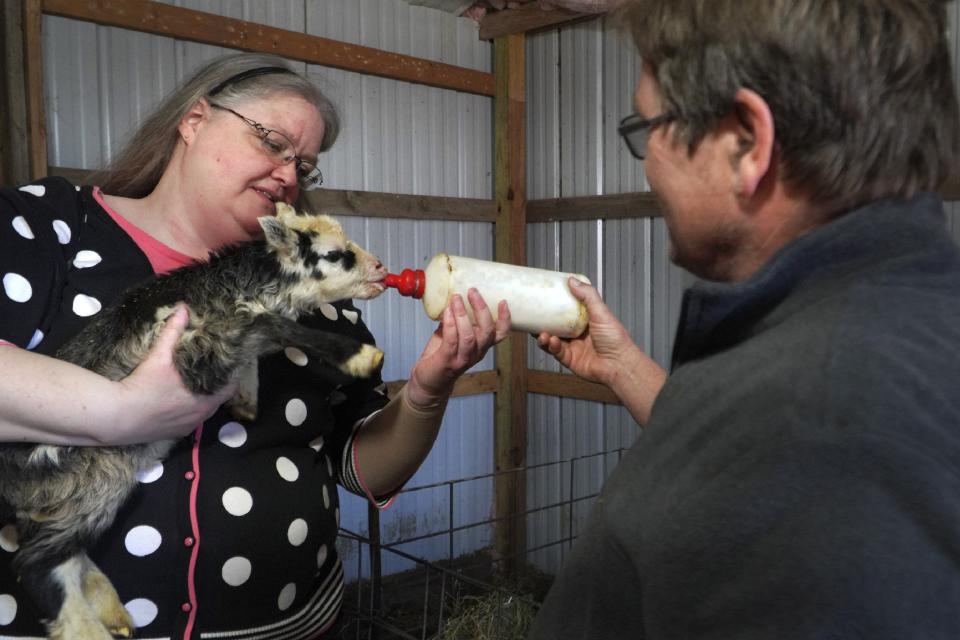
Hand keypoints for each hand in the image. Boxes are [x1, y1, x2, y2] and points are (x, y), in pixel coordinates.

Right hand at [111, 304, 235, 443]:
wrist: (116, 417)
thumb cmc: (143, 386)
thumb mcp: (159, 356)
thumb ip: (173, 332)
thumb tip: (183, 308)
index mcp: (206, 400)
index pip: (230, 387)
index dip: (230, 375)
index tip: (227, 364)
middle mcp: (201, 417)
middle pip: (218, 398)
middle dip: (216, 385)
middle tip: (211, 369)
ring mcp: (188, 427)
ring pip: (204, 411)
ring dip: (202, 398)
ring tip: (197, 383)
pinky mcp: (174, 434)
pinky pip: (189, 422)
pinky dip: (188, 411)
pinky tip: (180, 401)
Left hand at [406, 289, 510, 407]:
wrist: (429, 381)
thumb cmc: (442, 355)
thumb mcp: (454, 335)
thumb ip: (458, 320)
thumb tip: (456, 297)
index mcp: (481, 346)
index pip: (500, 334)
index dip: (505, 319)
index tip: (503, 302)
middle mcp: (476, 353)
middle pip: (487, 331)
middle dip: (481, 309)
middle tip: (473, 292)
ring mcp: (463, 359)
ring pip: (469, 336)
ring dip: (463, 315)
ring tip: (456, 299)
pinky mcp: (448, 361)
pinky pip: (452, 341)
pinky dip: (450, 324)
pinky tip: (447, 312)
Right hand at [536, 278, 666, 424]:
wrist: (618, 364)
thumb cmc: (615, 338)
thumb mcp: (601, 312)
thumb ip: (587, 295)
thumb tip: (572, 280)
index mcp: (585, 320)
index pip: (566, 310)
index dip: (554, 305)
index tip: (543, 297)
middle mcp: (578, 333)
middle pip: (555, 325)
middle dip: (543, 322)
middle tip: (533, 316)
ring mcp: (573, 347)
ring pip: (551, 340)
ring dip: (543, 335)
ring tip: (540, 332)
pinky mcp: (569, 359)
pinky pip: (555, 352)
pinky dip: (551, 346)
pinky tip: (550, 341)